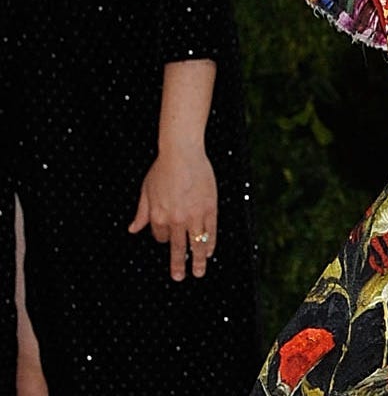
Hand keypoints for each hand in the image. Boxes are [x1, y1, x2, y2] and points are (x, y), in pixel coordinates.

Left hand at [128, 144, 218, 280]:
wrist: (181, 154)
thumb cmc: (162, 170)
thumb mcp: (146, 191)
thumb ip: (141, 213)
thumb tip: (133, 229)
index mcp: (158, 217)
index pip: (161, 236)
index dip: (163, 239)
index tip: (168, 239)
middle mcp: (175, 220)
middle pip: (178, 247)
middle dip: (178, 264)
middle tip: (179, 277)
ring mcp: (193, 215)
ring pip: (196, 243)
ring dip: (197, 260)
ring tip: (199, 272)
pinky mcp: (209, 208)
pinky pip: (210, 230)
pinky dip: (210, 242)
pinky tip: (210, 251)